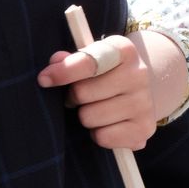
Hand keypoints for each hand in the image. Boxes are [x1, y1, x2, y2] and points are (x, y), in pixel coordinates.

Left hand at [38, 33, 155, 150]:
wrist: (140, 92)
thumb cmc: (106, 73)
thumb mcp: (91, 58)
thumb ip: (70, 59)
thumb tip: (55, 62)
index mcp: (124, 50)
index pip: (89, 62)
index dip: (63, 71)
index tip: (44, 79)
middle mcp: (139, 74)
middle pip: (82, 93)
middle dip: (74, 96)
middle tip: (81, 96)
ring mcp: (144, 103)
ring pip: (89, 117)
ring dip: (85, 116)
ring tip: (96, 108)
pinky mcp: (145, 129)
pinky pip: (102, 137)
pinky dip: (98, 134)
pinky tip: (108, 123)